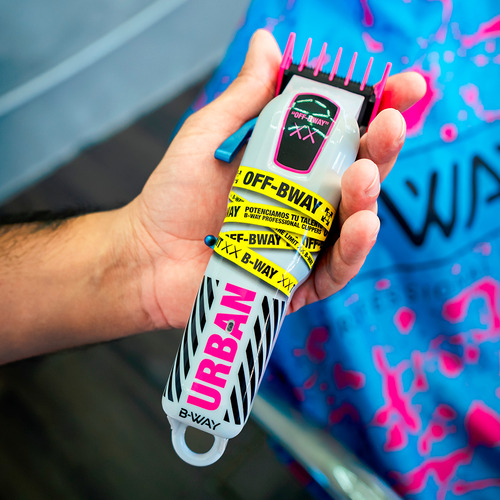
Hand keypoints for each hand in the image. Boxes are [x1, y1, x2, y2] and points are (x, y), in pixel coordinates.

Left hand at [126, 29, 425, 327]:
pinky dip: (353, 251)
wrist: (151, 253)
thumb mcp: (212, 134)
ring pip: (354, 221)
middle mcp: (308, 200)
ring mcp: (306, 241)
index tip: (404, 87)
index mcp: (294, 162)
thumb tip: (268, 43)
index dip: (380, 109)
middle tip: (388, 127)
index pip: (347, 133)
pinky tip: (361, 226)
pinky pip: (336, 269)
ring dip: (368, 198)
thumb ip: (246, 96)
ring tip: (361, 177)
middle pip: (359, 173)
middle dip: (381, 149)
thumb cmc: (178, 193)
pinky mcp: (299, 280)